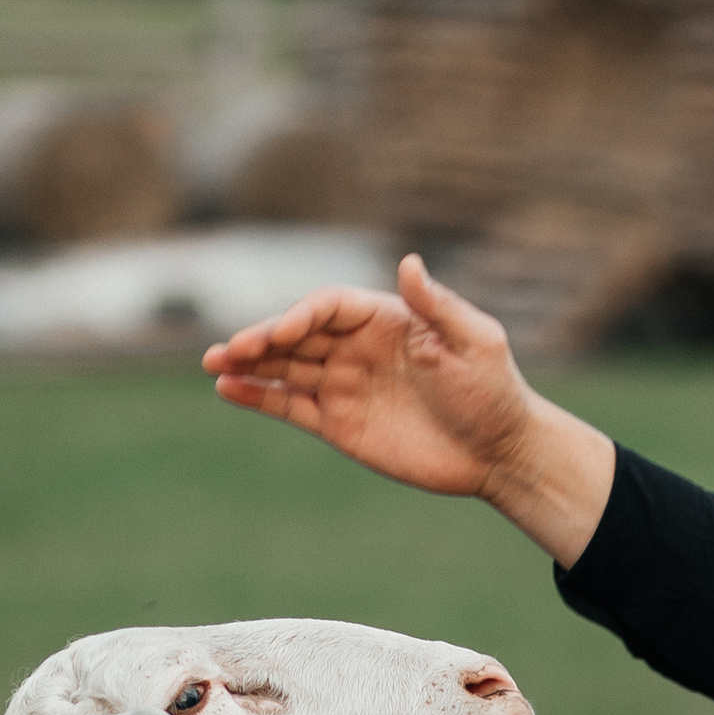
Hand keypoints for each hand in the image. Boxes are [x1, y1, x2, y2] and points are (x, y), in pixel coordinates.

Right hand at [204, 255, 615, 558]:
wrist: (500, 452)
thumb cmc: (494, 392)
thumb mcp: (476, 342)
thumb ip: (439, 306)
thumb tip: (408, 262)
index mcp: (384, 318)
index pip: (328, 306)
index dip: (301, 316)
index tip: (283, 333)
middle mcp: (357, 347)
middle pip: (297, 335)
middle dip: (261, 339)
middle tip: (227, 348)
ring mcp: (344, 385)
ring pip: (285, 368)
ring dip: (248, 364)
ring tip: (214, 364)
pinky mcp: (340, 424)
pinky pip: (291, 406)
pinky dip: (260, 398)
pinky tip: (228, 390)